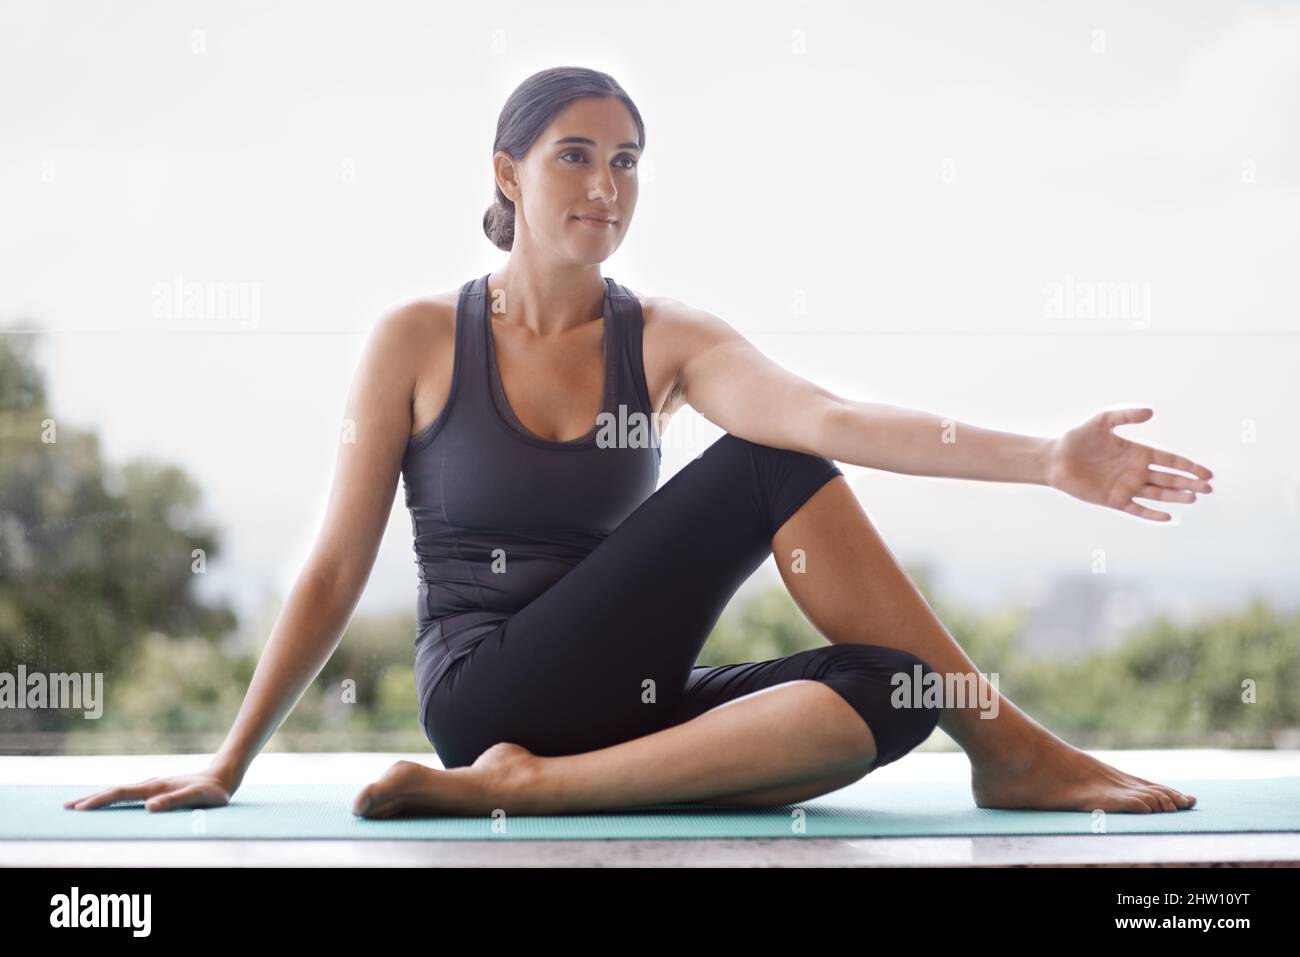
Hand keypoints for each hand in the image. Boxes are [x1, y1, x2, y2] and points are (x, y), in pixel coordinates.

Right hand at [63, 768, 235, 812]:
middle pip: (115, 791)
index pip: (121, 794)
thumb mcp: (197, 798)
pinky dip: (114, 797)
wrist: (223, 776)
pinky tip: (111, 801)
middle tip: (67, 808)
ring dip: (100, 797)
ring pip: (121, 791)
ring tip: (81, 804)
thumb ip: (175, 801)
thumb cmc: (212, 792)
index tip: (79, 809)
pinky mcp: (157, 788)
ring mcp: (153, 785)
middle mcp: (151, 784)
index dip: (99, 801)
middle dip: (91, 799)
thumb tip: (149, 807)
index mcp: (155, 787)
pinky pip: (130, 793)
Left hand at [1046, 408, 1213, 521]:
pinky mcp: (1114, 500)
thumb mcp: (1102, 421)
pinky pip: (1137, 509)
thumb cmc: (1078, 438)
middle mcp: (1136, 471)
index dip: (1188, 466)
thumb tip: (1151, 411)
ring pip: (1157, 494)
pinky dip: (1151, 514)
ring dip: (1176, 497)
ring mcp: (1126, 487)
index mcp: (1138, 453)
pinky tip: (1168, 516)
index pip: (1169, 461)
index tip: (1207, 473)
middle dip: (1189, 483)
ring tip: (1194, 498)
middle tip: (1208, 488)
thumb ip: (1125, 416)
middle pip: (1169, 479)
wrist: (1055, 459)